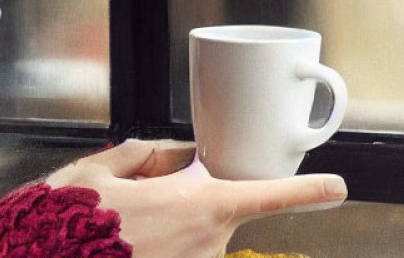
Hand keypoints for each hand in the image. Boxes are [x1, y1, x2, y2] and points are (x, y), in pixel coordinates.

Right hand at [46, 139, 346, 257]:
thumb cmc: (67, 221)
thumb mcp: (100, 170)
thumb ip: (148, 155)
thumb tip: (178, 155)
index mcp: (192, 203)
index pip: (263, 195)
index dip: (305, 191)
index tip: (336, 187)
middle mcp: (203, 243)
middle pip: (213, 211)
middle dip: (185, 202)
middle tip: (133, 206)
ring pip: (194, 238)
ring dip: (167, 230)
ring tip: (120, 230)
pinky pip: (179, 253)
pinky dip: (157, 244)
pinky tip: (128, 241)